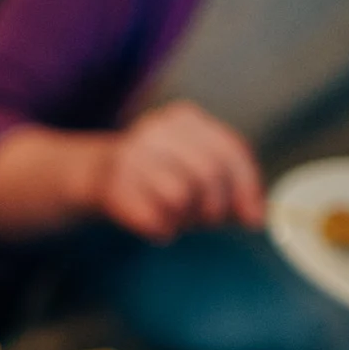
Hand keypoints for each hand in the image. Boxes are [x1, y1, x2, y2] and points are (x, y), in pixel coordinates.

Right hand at [94, 101, 263, 243]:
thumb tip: (257, 217)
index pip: (231, 151)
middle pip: (210, 174)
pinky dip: (163, 230)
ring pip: (181, 196)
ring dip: (185, 218)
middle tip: (207, 221)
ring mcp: (131, 156)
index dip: (248, 188)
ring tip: (176, 218)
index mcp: (183, 119)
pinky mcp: (112, 187)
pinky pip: (155, 218)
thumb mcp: (193, 167)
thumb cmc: (155, 175)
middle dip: (216, 207)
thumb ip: (230, 186)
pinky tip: (157, 225)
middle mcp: (156, 130)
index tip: (254, 219)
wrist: (91, 175)